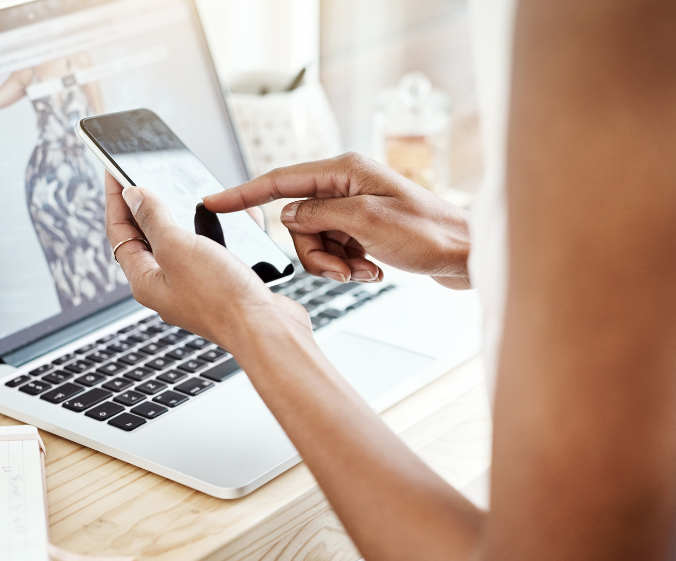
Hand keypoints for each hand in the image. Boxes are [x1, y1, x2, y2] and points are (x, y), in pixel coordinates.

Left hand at [103, 173, 309, 350]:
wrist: (266, 330)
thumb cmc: (221, 297)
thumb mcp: (177, 248)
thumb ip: (153, 219)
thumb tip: (133, 195)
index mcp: (146, 281)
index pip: (119, 232)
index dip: (115, 198)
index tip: (113, 169)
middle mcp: (166, 285)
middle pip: (147, 237)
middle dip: (147, 204)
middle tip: (144, 174)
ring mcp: (194, 286)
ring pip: (182, 242)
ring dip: (186, 214)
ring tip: (185, 189)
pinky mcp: (222, 285)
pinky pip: (213, 249)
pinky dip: (219, 228)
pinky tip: (230, 216)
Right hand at [204, 152, 471, 288]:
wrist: (465, 255)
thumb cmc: (429, 233)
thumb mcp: (365, 222)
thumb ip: (317, 215)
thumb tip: (286, 215)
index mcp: (343, 171)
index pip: (279, 181)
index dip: (243, 193)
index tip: (213, 202)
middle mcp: (345, 185)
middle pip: (296, 222)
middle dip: (314, 252)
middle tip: (344, 266)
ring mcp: (353, 209)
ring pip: (313, 242)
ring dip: (333, 264)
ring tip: (363, 270)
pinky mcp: (361, 230)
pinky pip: (333, 252)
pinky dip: (347, 267)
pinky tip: (372, 271)